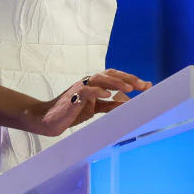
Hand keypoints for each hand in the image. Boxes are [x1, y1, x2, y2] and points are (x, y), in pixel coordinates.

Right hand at [26, 69, 152, 136]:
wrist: (47, 118)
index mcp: (94, 84)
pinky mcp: (72, 96)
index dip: (130, 79)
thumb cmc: (70, 112)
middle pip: (110, 74)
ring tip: (129, 88)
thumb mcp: (94, 109)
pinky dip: (97, 91)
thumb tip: (126, 105)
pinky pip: (85, 90)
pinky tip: (107, 95)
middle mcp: (88, 82)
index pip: (115, 76)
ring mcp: (80, 88)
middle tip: (142, 85)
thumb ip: (109, 106)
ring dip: (115, 82)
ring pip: (99, 79)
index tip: (147, 85)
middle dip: (127, 79)